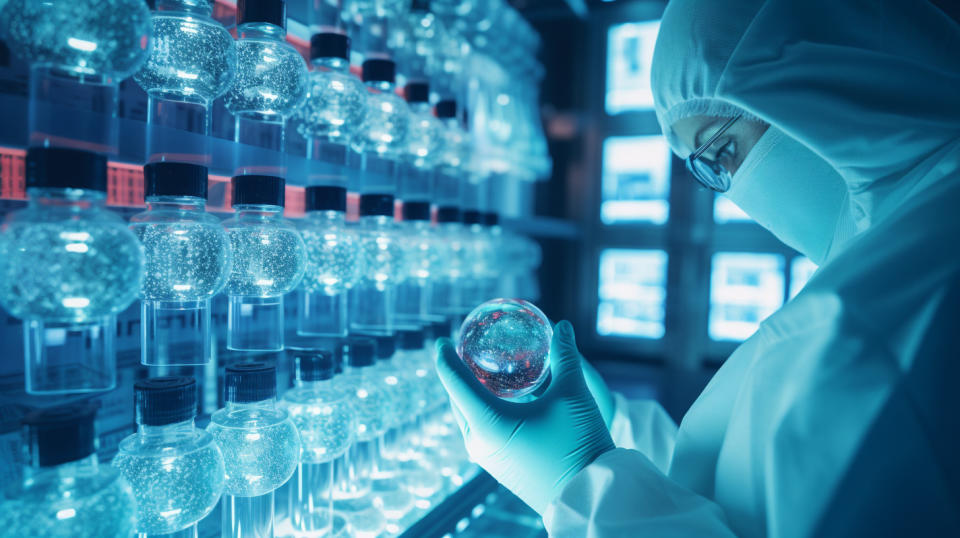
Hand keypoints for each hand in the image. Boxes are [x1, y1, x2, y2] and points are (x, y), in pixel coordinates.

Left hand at [435, 320, 614, 513]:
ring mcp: (487, 458)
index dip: (445, 357)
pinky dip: (483, 412)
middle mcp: (479, 441)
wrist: (591, 495)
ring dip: (470, 395)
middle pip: (457, 400)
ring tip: (480, 374)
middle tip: (464, 352)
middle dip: (457, 375)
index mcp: (488, 422)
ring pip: (469, 418)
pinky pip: (481, 431)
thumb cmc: (580, 443)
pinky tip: (500, 402)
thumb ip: (565, 356)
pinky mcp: (499, 467)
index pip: (454, 381)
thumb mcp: (573, 393)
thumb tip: (563, 326)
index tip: (442, 340)